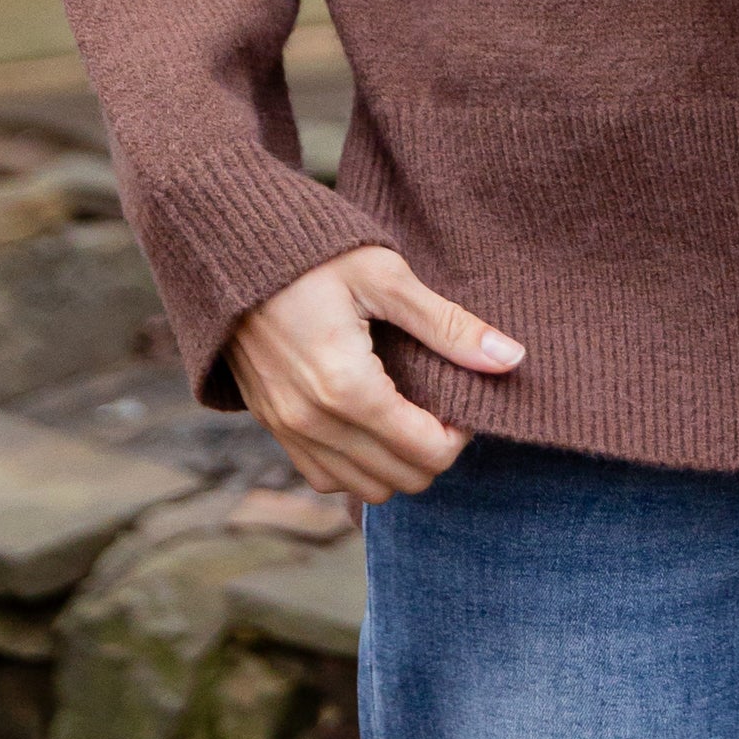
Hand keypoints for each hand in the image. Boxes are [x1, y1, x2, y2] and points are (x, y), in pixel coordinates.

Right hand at [227, 248, 522, 510]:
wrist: (227, 248)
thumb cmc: (312, 254)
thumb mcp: (387, 277)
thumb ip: (449, 326)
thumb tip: (511, 358)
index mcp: (347, 388)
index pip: (427, 452)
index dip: (460, 433)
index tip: (461, 395)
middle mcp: (313, 422)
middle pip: (402, 479)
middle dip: (434, 450)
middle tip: (441, 404)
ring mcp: (287, 430)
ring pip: (364, 489)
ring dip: (398, 463)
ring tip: (408, 413)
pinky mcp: (272, 426)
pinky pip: (324, 477)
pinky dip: (356, 466)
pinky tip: (370, 423)